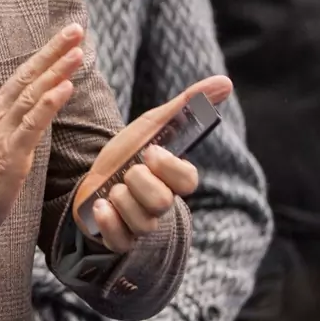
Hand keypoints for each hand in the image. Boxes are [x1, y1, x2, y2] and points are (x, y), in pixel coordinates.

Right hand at [0, 24, 85, 240]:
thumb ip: (18, 123)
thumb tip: (41, 108)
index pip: (23, 76)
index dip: (46, 55)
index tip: (67, 37)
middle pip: (28, 75)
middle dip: (53, 51)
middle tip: (75, 29)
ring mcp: (3, 131)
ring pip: (32, 94)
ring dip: (56, 71)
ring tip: (76, 52)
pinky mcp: (11, 152)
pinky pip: (32, 123)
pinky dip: (49, 103)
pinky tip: (65, 88)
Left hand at [79, 75, 231, 251]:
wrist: (92, 177)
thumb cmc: (128, 151)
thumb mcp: (152, 125)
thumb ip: (187, 105)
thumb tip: (226, 80)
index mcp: (175, 181)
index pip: (188, 181)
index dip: (167, 166)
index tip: (149, 151)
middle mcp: (164, 207)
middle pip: (161, 202)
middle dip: (136, 181)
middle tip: (126, 172)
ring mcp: (144, 226)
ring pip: (140, 221)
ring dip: (118, 198)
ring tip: (112, 188)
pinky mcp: (120, 239)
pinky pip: (120, 240)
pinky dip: (106, 222)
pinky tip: (99, 206)